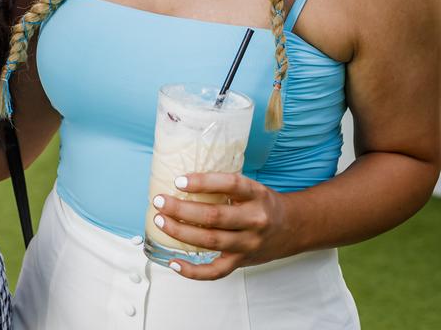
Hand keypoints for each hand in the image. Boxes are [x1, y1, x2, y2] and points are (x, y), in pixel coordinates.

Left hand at [150, 172, 288, 279]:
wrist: (293, 228)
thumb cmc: (262, 204)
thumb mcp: (251, 187)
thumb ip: (224, 185)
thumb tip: (181, 179)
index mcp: (256, 195)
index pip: (230, 184)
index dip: (202, 182)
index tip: (178, 180)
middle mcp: (254, 220)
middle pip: (213, 216)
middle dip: (181, 209)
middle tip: (159, 201)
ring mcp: (248, 244)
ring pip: (210, 241)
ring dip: (180, 232)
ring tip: (160, 221)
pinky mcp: (242, 262)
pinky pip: (216, 271)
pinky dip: (193, 271)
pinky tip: (174, 262)